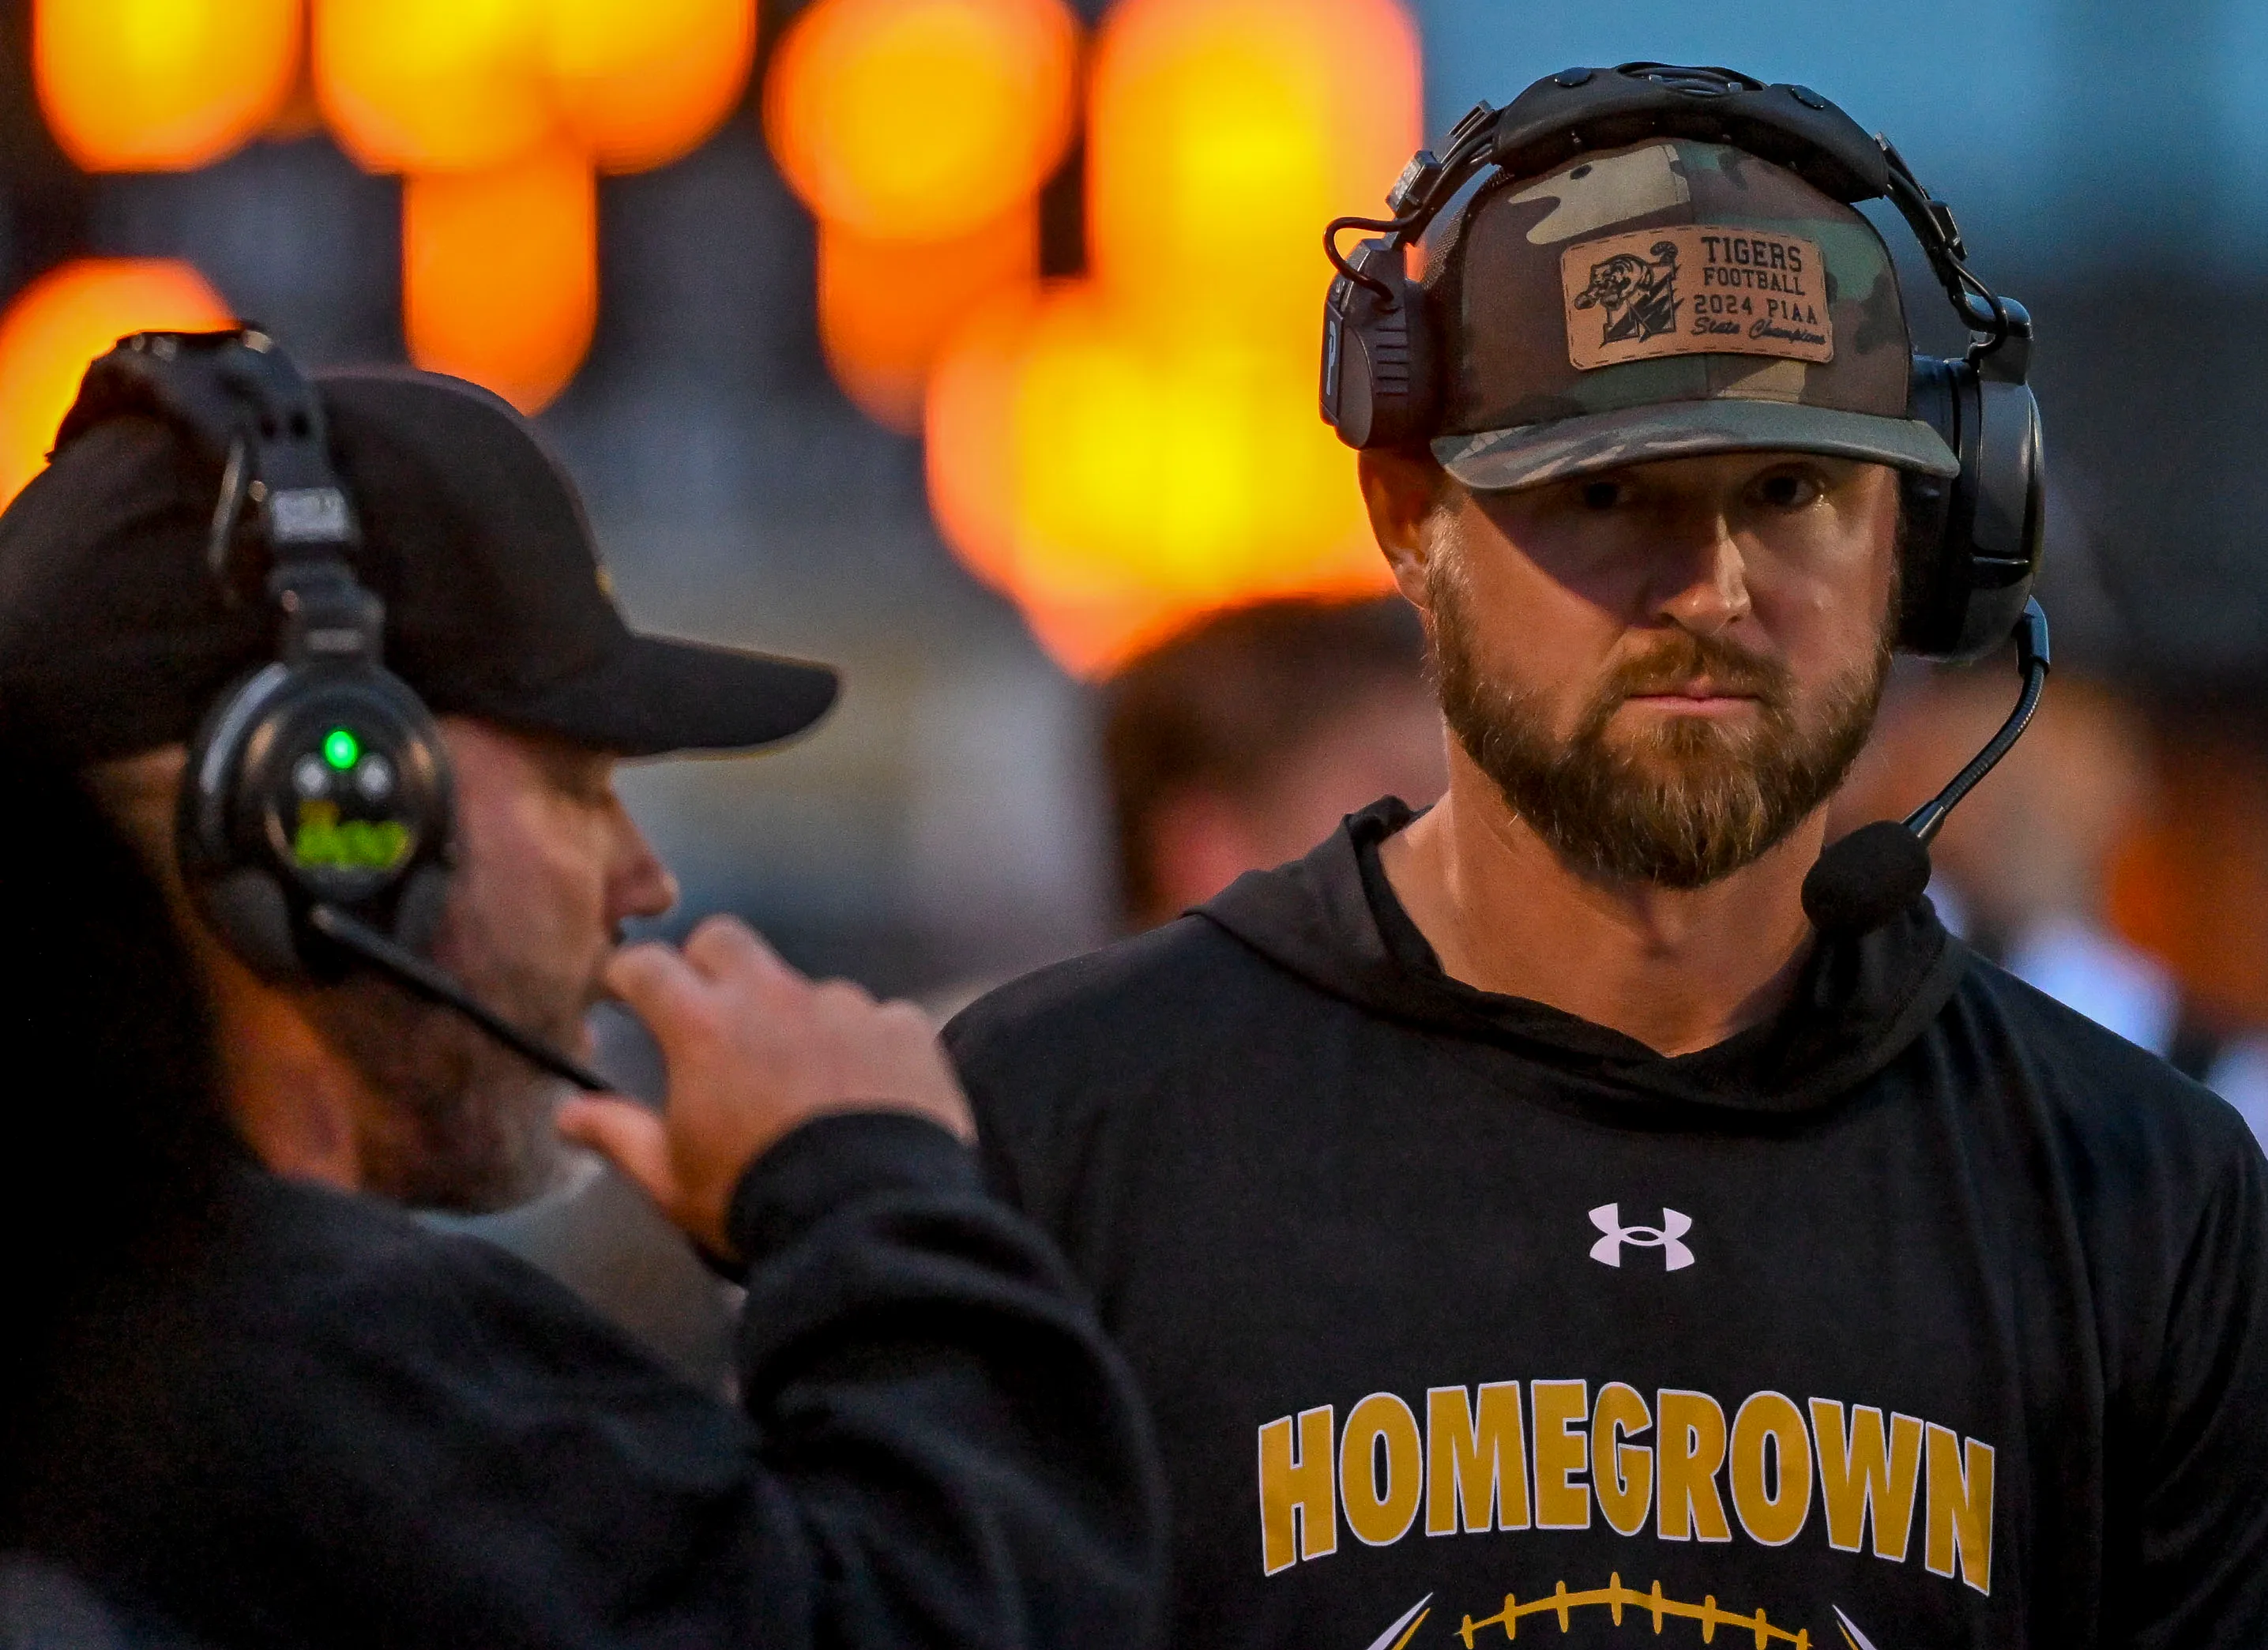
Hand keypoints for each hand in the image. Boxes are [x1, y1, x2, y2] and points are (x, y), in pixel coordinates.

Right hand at [556, 916, 972, 1257]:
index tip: (625, 991)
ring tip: (802, 1079)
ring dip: (794, 1018)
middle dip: (708, 964)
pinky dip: (865, 1047)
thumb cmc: (755, 1200)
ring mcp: (846, 1007)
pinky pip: (877, 1020)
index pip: (649, 965)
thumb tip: (569, 1113)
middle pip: (727, 940)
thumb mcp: (670, 1180)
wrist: (869, 1219)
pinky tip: (867, 1093)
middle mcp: (774, 997)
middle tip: (708, 1010)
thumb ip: (618, 1134)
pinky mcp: (904, 1028)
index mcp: (704, 1026)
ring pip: (807, 987)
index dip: (631, 974)